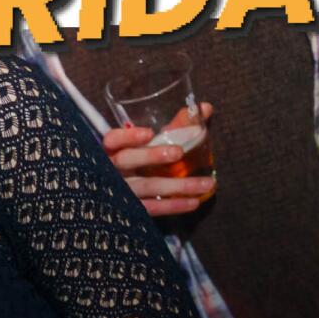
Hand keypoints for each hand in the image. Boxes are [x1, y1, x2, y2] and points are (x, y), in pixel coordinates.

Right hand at [103, 102, 215, 216]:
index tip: (148, 133)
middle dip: (152, 156)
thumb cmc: (143, 157)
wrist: (118, 194)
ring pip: (145, 187)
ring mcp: (120, 191)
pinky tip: (193, 202)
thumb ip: (177, 125)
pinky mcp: (130, 209)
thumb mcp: (154, 141)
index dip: (128, 136)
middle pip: (127, 161)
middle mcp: (112, 169)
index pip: (113, 140)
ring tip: (205, 183)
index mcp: (112, 149)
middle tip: (178, 152)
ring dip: (176, 186)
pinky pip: (151, 208)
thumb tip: (207, 107)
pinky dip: (173, 206)